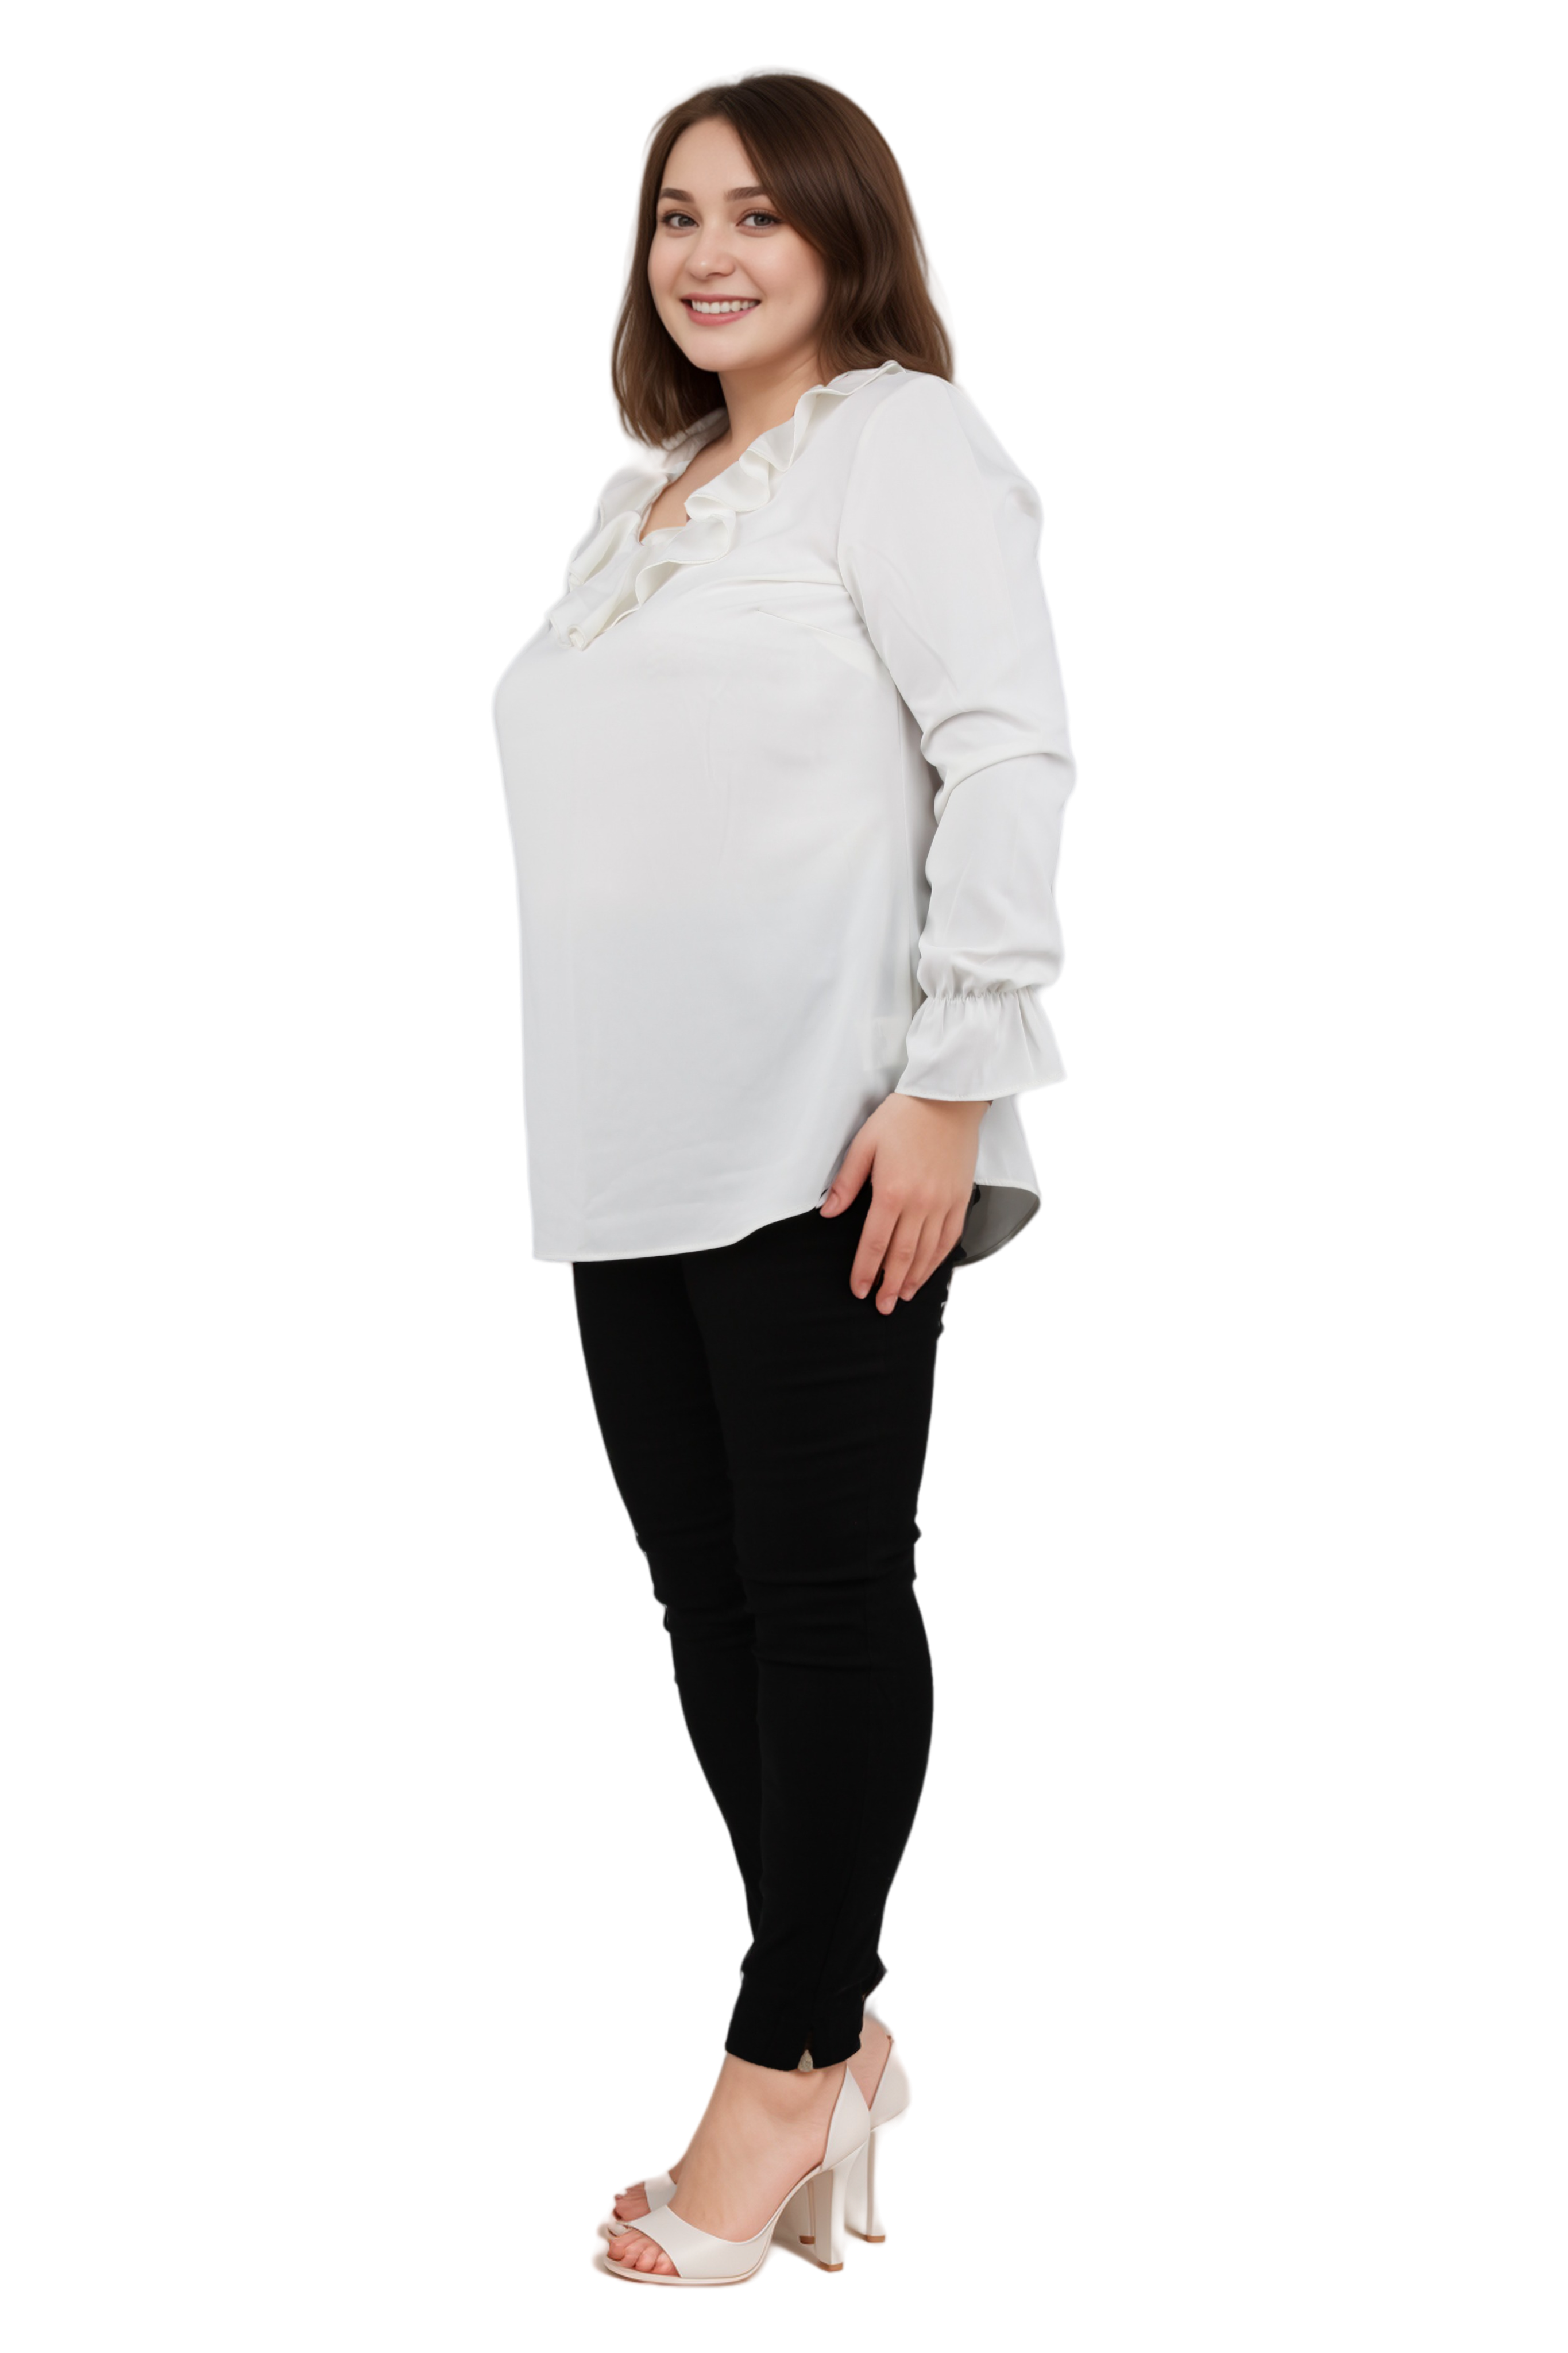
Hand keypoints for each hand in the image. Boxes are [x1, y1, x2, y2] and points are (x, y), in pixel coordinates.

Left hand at [820, 1092, 987, 1311]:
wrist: (947, 1099)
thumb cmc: (904, 1117)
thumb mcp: (864, 1144)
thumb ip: (846, 1183)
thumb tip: (828, 1213)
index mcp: (892, 1192)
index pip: (874, 1243)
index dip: (864, 1270)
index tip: (858, 1289)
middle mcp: (920, 1203)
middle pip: (902, 1256)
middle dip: (888, 1284)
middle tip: (880, 1305)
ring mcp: (943, 1203)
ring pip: (927, 1252)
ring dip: (913, 1279)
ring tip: (901, 1297)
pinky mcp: (960, 1199)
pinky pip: (950, 1238)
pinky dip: (938, 1260)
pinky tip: (928, 1271)